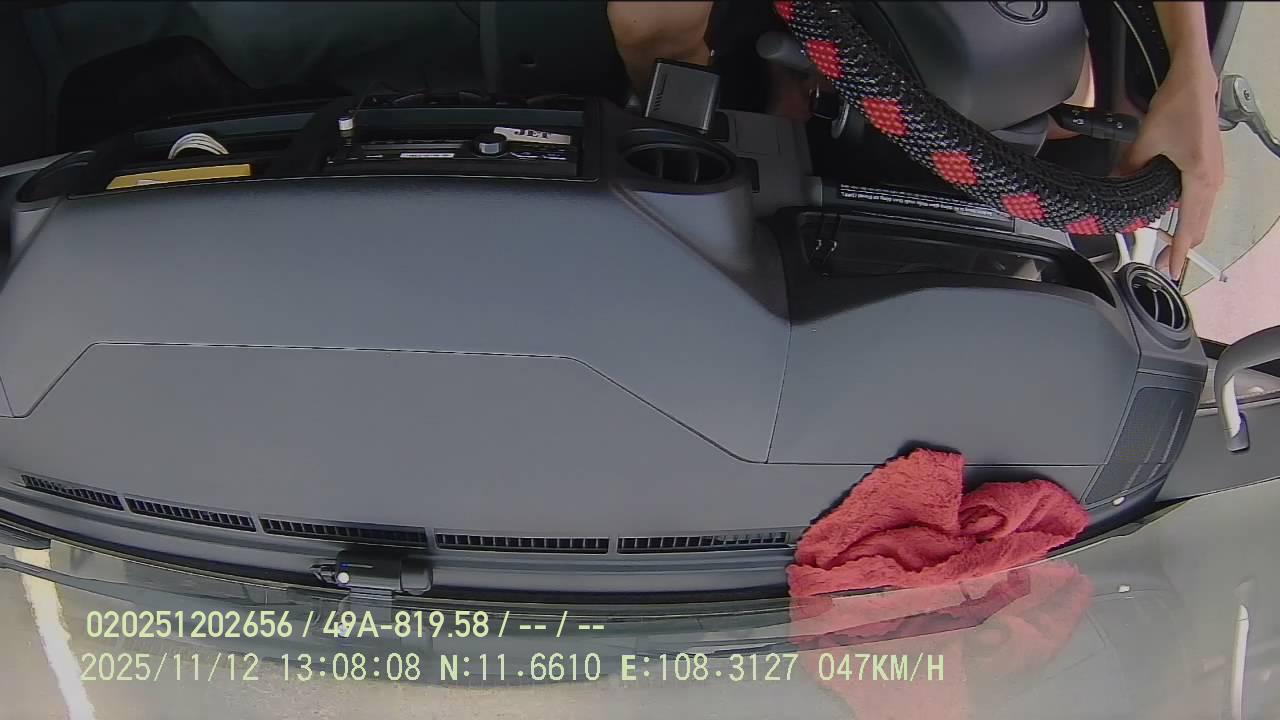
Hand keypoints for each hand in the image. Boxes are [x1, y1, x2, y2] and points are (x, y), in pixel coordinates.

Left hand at [1119, 50, 1224, 280]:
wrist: (1194, 82)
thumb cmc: (1176, 108)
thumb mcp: (1145, 141)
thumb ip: (1129, 168)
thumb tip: (1115, 186)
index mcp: (1199, 178)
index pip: (1190, 225)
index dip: (1180, 251)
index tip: (1171, 270)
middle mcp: (1212, 179)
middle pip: (1199, 224)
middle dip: (1183, 246)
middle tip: (1163, 263)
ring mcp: (1214, 173)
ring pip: (1201, 212)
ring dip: (1186, 229)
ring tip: (1167, 245)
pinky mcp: (1210, 165)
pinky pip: (1200, 198)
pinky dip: (1189, 212)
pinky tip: (1172, 216)